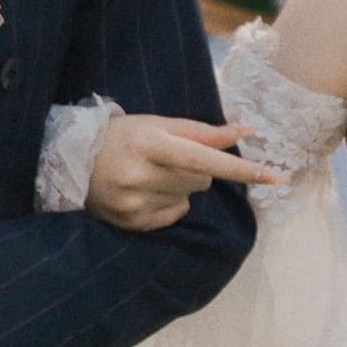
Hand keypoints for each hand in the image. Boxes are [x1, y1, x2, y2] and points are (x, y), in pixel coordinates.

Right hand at [81, 111, 279, 232]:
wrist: (71, 162)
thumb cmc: (122, 136)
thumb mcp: (157, 124)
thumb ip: (202, 131)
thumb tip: (247, 131)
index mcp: (149, 143)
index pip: (205, 158)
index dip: (241, 168)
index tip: (275, 176)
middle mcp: (141, 175)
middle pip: (202, 179)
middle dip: (196, 169)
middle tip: (169, 159)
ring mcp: (136, 203)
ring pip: (189, 197)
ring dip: (180, 186)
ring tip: (151, 175)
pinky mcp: (133, 223)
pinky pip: (174, 215)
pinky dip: (168, 203)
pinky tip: (145, 192)